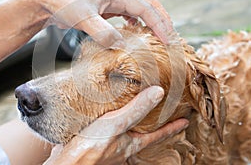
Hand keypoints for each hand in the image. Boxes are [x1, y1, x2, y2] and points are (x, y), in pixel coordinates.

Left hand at [33, 0, 172, 45]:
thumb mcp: (83, 19)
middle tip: (170, 37)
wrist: (48, 2)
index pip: (146, 8)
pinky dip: (135, 22)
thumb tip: (120, 44)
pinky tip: (134, 31)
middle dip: (161, 20)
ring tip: (157, 36)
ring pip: (139, 8)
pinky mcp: (106, 6)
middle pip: (148, 5)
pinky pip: (128, 13)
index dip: (159, 24)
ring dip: (150, 21)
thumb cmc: (63, 6)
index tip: (168, 40)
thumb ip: (103, 32)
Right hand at [43, 86, 188, 164]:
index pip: (158, 135)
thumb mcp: (116, 125)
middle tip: (161, 111)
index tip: (185, 121)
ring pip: (126, 129)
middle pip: (144, 132)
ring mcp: (108, 143)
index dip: (173, 127)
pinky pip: (108, 126)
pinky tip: (105, 110)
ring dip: (132, 118)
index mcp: (131, 143)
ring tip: (135, 107)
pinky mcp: (94, 138)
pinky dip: (112, 117)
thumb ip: (136, 110)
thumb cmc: (90, 149)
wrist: (65, 162)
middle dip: (153, 122)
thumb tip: (158, 93)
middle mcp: (122, 145)